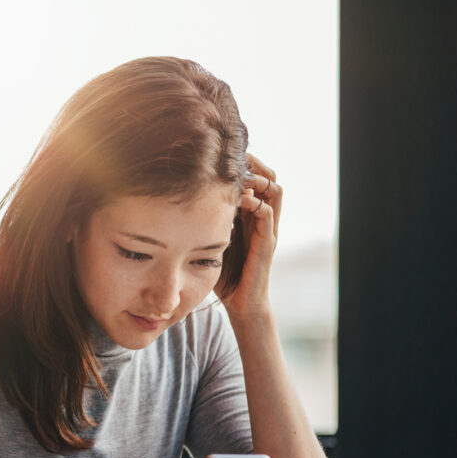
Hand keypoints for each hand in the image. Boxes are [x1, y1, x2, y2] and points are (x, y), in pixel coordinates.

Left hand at [222, 153, 281, 318]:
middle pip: (269, 176)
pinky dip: (255, 203)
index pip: (256, 177)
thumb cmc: (225, 273)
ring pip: (275, 190)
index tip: (223, 154)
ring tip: (240, 177)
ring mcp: (268, 229)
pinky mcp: (267, 243)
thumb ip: (206, 219)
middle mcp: (263, 217)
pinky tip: (238, 202)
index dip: (245, 162)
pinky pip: (267, 214)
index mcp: (251, 214)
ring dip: (258, 179)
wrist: (240, 303)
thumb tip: (181, 199)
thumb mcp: (212, 237)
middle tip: (234, 158)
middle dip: (254, 163)